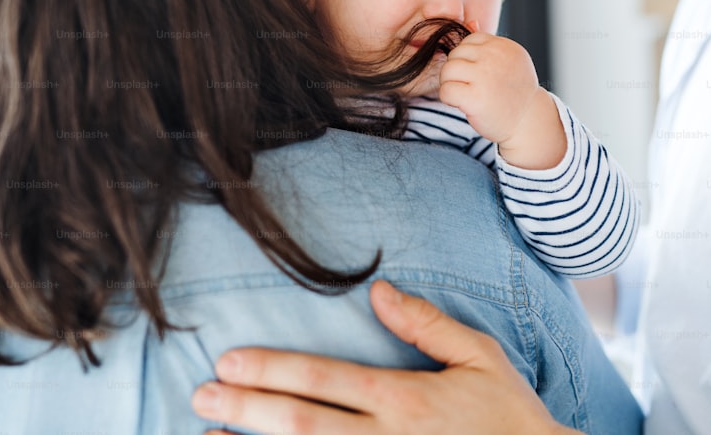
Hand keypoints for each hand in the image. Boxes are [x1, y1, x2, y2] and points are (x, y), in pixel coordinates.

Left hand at [192, 280, 578, 434]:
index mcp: (406, 402)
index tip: (229, 363)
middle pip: (301, 427)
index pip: (324, 380)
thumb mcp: (481, 357)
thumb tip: (378, 290)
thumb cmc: (510, 417)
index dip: (272, 370)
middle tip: (199, 396)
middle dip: (245, 411)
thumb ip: (428, 324)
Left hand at [439, 32, 564, 169]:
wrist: (528, 122)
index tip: (476, 74)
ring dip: (450, 83)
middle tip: (468, 86)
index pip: (470, 40)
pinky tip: (461, 104)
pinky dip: (448, 98)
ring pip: (447, 69)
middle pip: (455, 54)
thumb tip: (471, 22)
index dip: (467, 58)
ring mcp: (485, 77)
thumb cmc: (514, 92)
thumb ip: (490, 45)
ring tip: (463, 93)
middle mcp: (495, 58)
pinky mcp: (475, 98)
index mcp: (504, 47)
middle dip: (456, 70)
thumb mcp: (509, 62)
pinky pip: (446, 90)